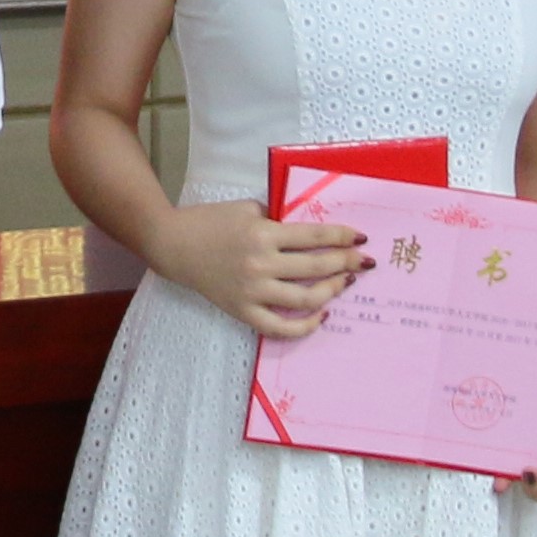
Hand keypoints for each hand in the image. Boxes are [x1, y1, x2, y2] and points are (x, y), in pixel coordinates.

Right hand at [158, 200, 369, 339]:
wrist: (174, 245)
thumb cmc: (211, 221)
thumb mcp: (248, 209)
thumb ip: (278, 219)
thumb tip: (312, 232)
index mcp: (263, 233)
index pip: (314, 236)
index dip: (342, 236)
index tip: (361, 238)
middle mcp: (260, 263)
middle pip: (316, 267)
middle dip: (346, 263)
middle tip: (363, 262)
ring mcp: (252, 291)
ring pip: (305, 298)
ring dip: (332, 290)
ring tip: (344, 283)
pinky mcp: (242, 311)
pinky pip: (280, 327)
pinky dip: (305, 326)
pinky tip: (321, 314)